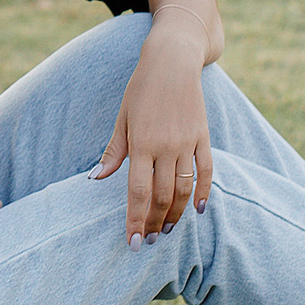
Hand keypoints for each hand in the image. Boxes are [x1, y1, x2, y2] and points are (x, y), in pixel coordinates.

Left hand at [91, 22, 213, 243]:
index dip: (136, 220)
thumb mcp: (122, 117)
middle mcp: (166, 146)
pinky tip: (198, 210)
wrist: (172, 61)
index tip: (134, 242)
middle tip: (150, 240)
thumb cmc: (141, 89)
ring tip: (168, 230)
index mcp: (141, 143)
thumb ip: (113, 151)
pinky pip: (207, 170)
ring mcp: (188, 142)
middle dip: (155, 223)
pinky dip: (204, 192)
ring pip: (184, 189)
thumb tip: (96, 178)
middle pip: (162, 196)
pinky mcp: (204, 136)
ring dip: (176, 214)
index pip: (138, 192)